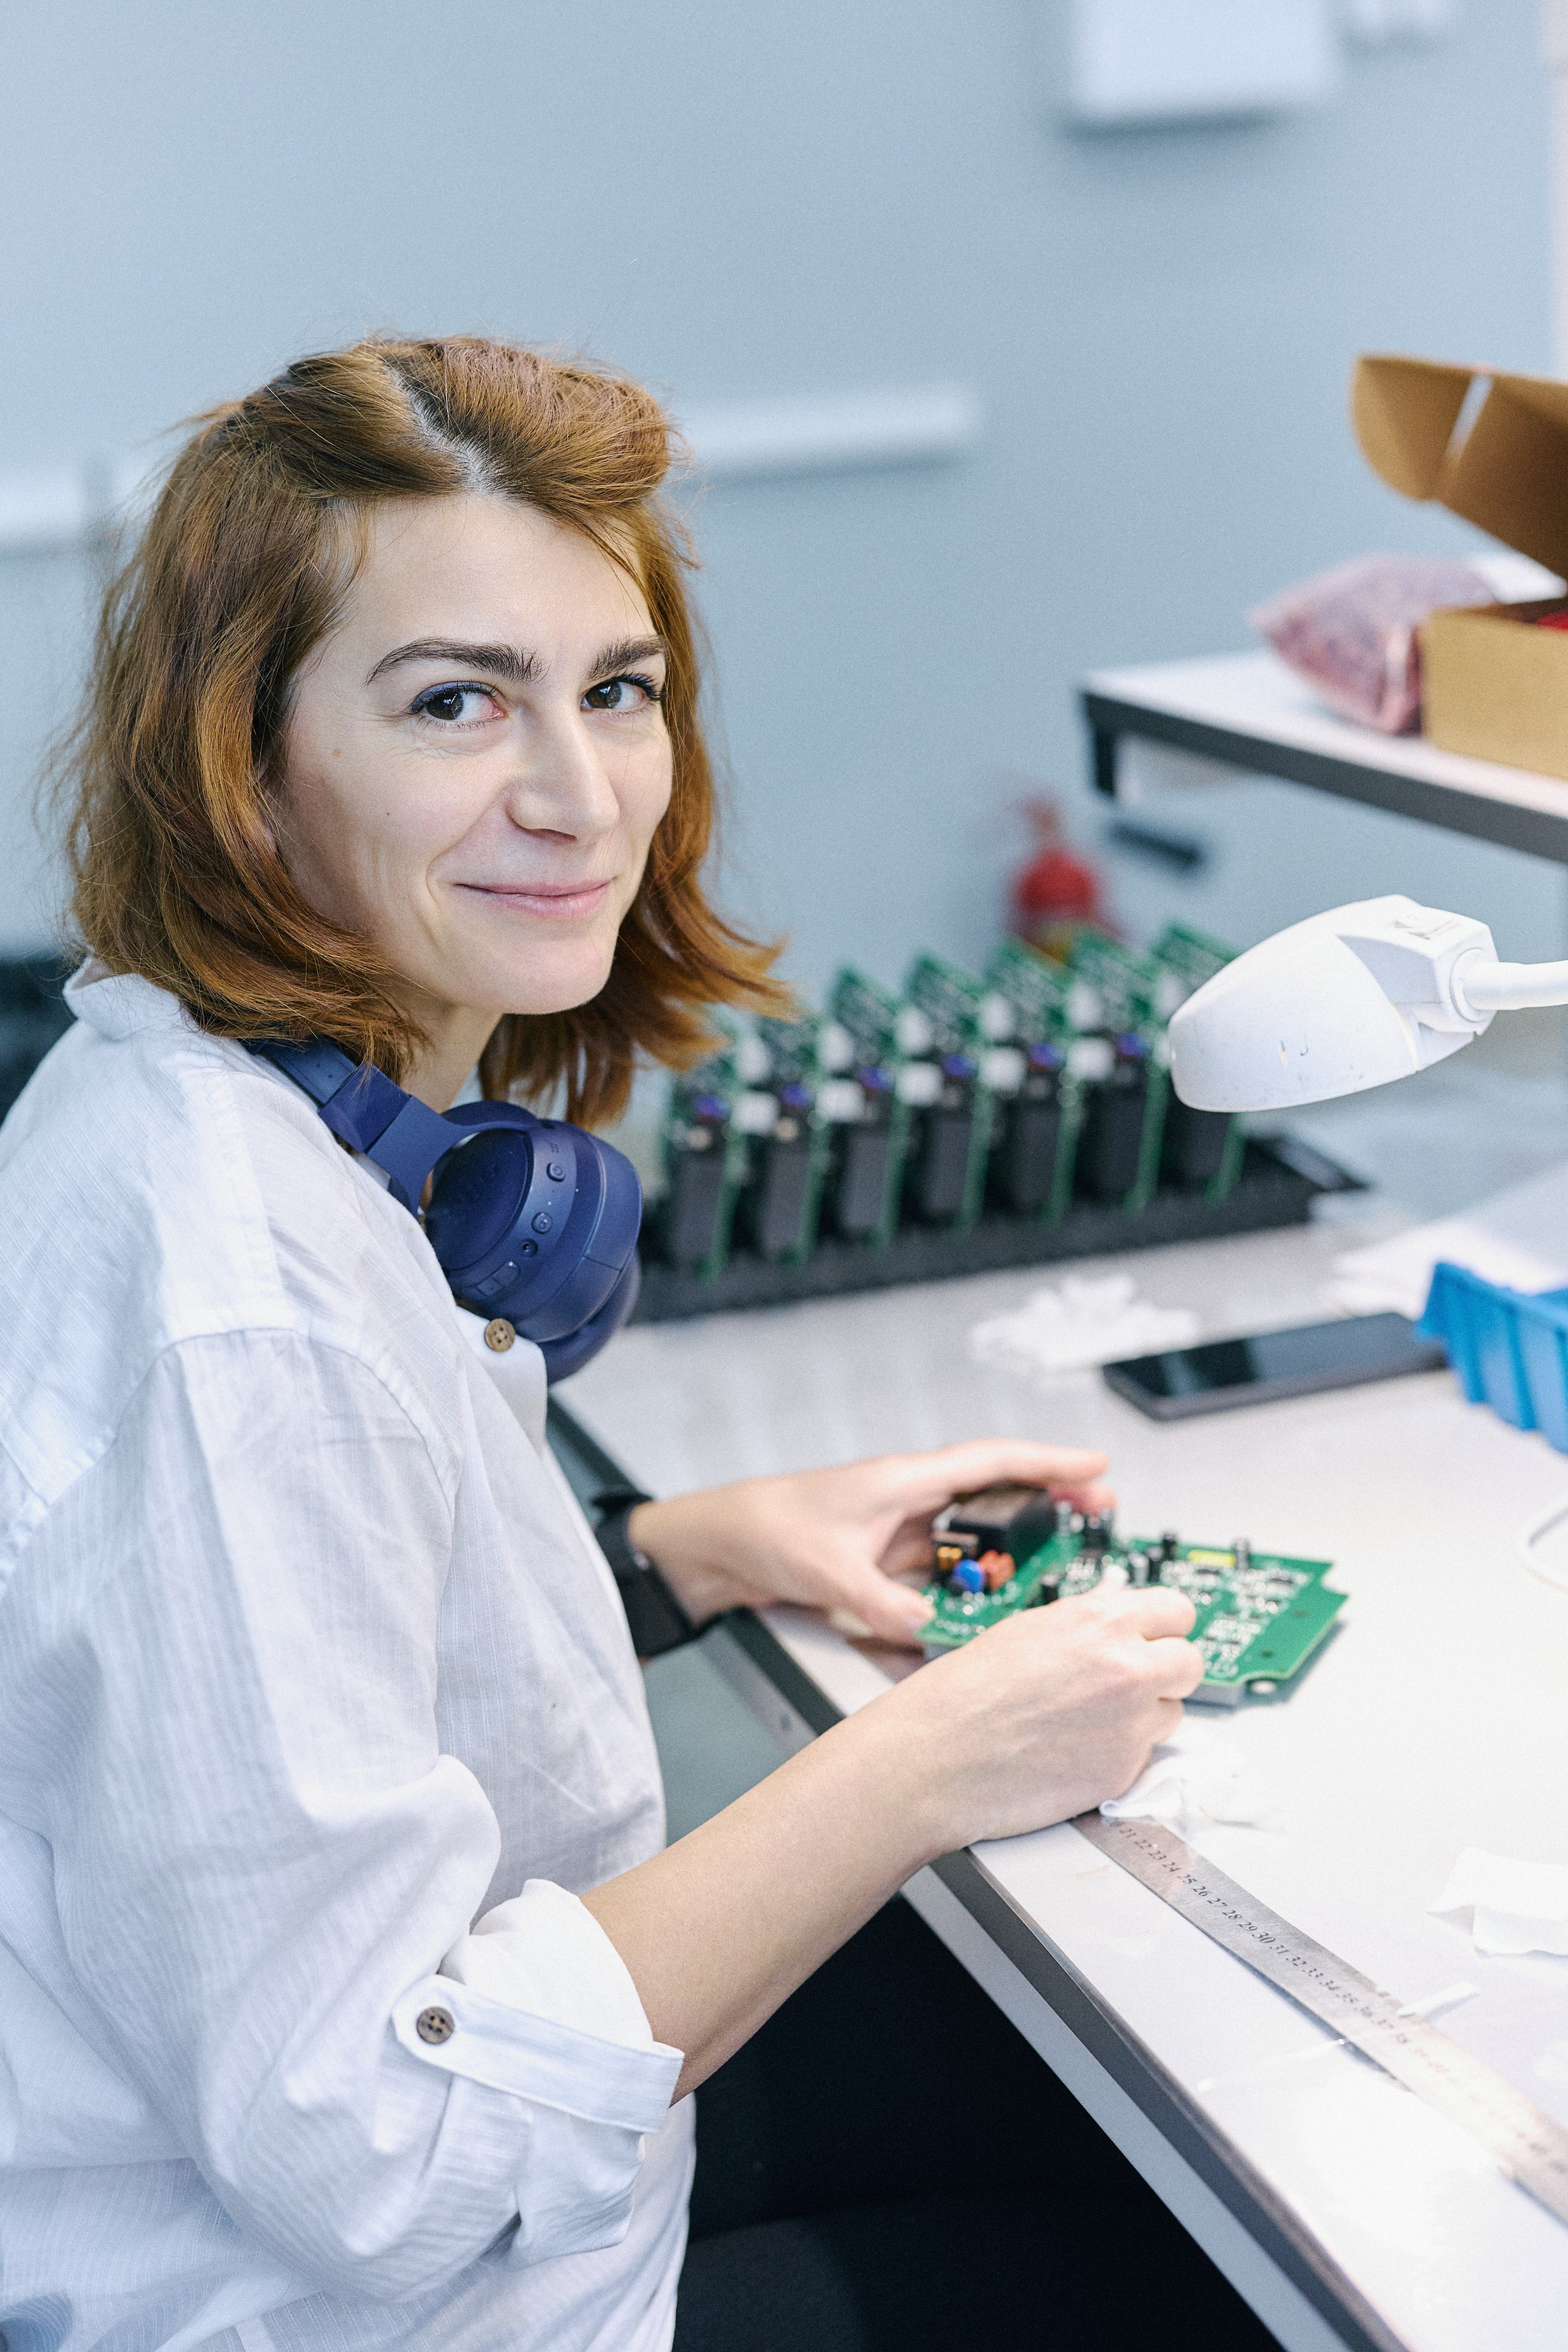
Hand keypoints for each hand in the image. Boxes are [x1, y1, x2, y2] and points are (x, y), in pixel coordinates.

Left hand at [627, 1440, 1114, 1646]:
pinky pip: (941, 1579)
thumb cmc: (766, 1528)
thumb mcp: (829, 1570)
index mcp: (904, 1480)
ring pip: (974, 1542)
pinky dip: (965, 1595)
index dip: (1049, 1463)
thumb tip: (928, 1634)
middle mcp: (910, 1502)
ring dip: (1012, 1554)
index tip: (1097, 1468)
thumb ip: (882, 1605)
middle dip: (1049, 1504)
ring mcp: (901, 1535)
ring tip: (1058, 1570)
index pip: (992, 1462)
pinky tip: (984, 1617)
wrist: (718, 1545)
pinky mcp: (887, 1564)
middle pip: (996, 1499)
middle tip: (1100, 1514)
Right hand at [874, 1582, 1202, 1848]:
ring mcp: (1131, 1723)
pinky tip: (1078, 1749)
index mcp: (1101, 1621)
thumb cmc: (964, 1693)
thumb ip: (1086, 1619)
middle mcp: (1126, 1667)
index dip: (1165, 1625)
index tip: (1158, 1635)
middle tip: (1133, 1680)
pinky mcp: (1124, 1771)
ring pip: (1173, 1712)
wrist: (937, 1755)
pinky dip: (1122, 1753)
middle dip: (1166, 1670)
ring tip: (1091, 1719)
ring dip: (1146, 1714)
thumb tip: (1117, 1603)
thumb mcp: (1028, 1629)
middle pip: (1191, 1662)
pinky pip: (1146, 1755)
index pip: (1178, 1610)